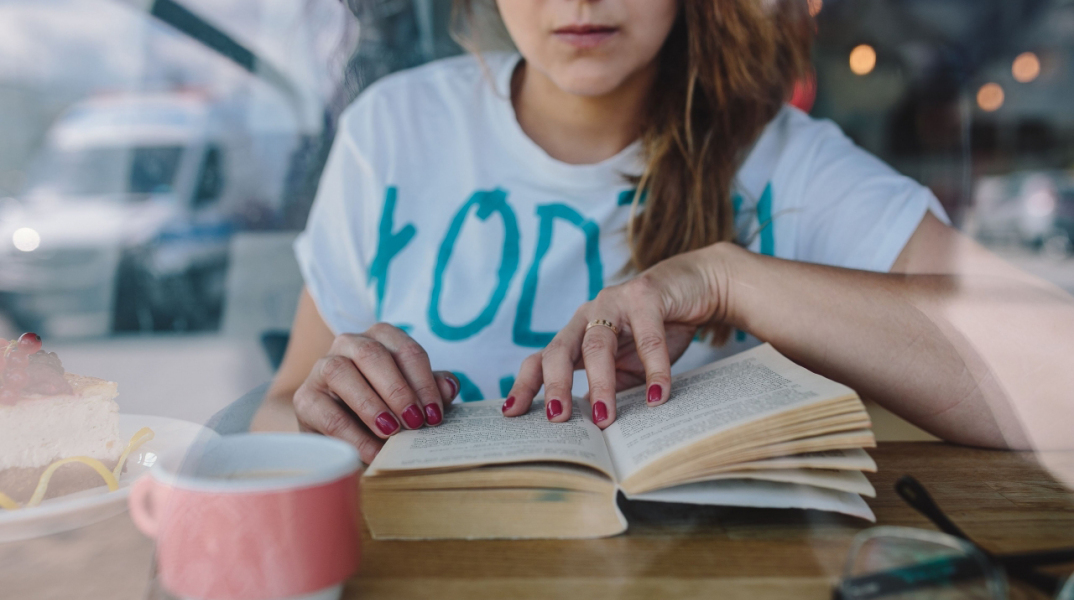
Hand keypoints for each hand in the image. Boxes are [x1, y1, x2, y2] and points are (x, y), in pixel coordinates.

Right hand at [293, 323, 458, 462]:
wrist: (344, 434)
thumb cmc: (387, 410)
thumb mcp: (414, 399)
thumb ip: (432, 390)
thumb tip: (449, 386)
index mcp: (380, 338)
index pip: (405, 349)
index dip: (423, 381)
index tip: (435, 413)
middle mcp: (349, 344)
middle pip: (372, 354)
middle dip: (397, 389)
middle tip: (415, 421)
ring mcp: (322, 368)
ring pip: (340, 372)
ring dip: (369, 403)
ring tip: (391, 432)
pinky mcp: (305, 398)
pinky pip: (325, 411)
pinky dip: (351, 434)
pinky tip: (371, 452)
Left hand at [503, 244, 733, 427]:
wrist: (696, 288)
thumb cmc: (657, 330)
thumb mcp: (630, 367)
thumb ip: (610, 390)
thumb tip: (592, 431)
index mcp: (577, 334)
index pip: (540, 359)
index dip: (525, 385)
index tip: (511, 413)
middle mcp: (587, 315)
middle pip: (559, 351)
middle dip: (555, 386)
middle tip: (558, 419)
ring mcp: (613, 302)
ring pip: (596, 344)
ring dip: (600, 384)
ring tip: (605, 419)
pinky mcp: (645, 295)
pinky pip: (647, 337)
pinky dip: (654, 370)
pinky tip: (658, 396)